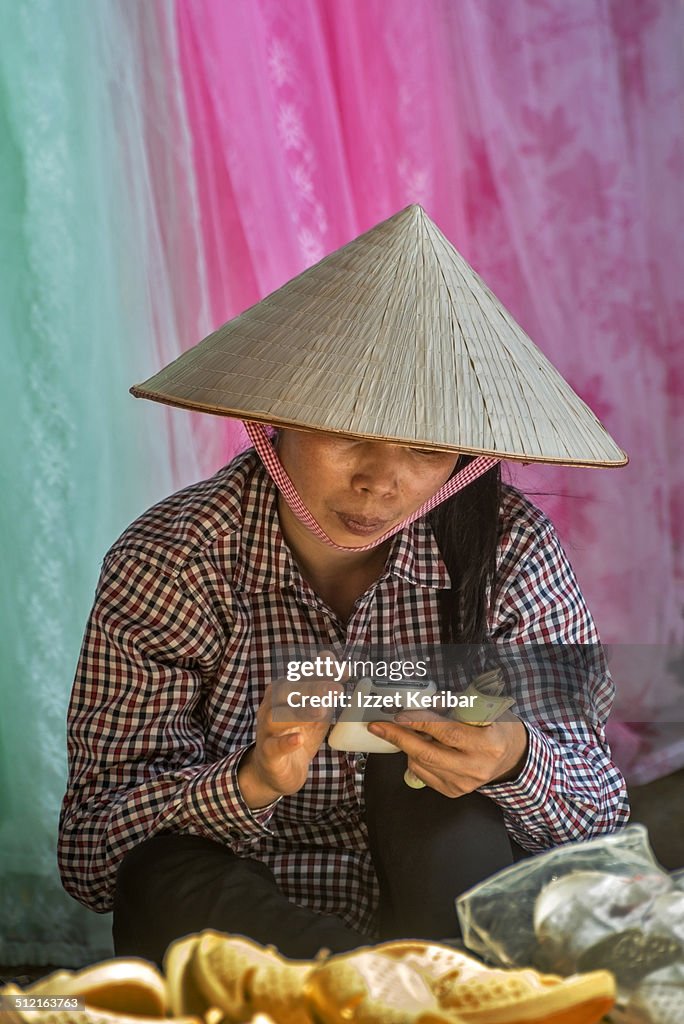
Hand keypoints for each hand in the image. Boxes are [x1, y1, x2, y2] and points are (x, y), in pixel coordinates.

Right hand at [238, 656, 343, 808]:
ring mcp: (267, 730)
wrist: (276, 770)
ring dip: (300, 712)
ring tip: (321, 711)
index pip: (299, 675)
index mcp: (283, 692)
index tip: (340, 669)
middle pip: (286, 691)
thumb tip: (345, 668)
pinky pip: (273, 746)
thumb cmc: (298, 732)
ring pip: (277, 716)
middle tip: (336, 689)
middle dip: (311, 688)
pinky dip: (285, 742)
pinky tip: (299, 739)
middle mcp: (271, 706)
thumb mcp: (315, 709)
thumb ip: (327, 690)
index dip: (319, 670)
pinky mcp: (268, 754)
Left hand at [367, 712, 528, 796]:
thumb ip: (453, 707)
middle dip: (399, 738)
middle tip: (379, 726)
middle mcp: (476, 767)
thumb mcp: (483, 710)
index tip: (399, 714)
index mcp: (487, 744)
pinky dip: (415, 758)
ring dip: (407, 746)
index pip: (447, 732)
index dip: (420, 722)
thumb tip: (419, 703)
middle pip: (428, 754)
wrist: (511, 756)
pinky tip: (418, 746)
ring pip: (422, 765)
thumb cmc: (496, 727)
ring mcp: (465, 783)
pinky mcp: (454, 792)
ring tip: (404, 731)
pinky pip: (424, 775)